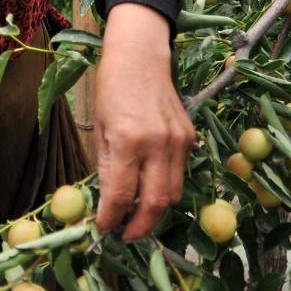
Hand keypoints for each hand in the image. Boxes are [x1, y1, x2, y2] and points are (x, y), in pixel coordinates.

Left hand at [92, 3, 195, 241]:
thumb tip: (108, 202)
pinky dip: (166, 187)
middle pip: (156, 203)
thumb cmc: (112, 87)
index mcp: (128, 140)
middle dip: (140, 227)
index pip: (122, 195)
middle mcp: (158, 143)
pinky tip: (150, 187)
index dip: (112, 219)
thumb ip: (105, 167)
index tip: (103, 230)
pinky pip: (180, 174)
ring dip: (155, 211)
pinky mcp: (190, 138)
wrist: (142, 55)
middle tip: (125, 235)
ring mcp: (179, 141)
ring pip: (173, 194)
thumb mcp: (100, 127)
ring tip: (137, 216)